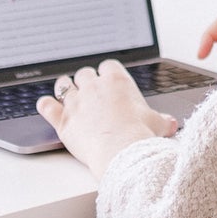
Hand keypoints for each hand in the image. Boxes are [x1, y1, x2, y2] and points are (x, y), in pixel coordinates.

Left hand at [36, 60, 179, 174]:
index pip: (108, 66)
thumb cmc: (140, 135)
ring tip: (67, 93)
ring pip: (64, 85)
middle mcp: (93, 87)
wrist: (121, 151)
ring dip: (65, 88)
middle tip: (90, 92)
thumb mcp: (158, 124)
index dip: (108, 73)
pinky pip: (46, 105)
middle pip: (85, 73)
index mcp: (117, 81)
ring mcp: (75, 102)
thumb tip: (171, 124)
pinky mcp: (62, 119)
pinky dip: (45, 105)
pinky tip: (46, 105)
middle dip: (87, 81)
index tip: (109, 81)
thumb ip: (162, 120)